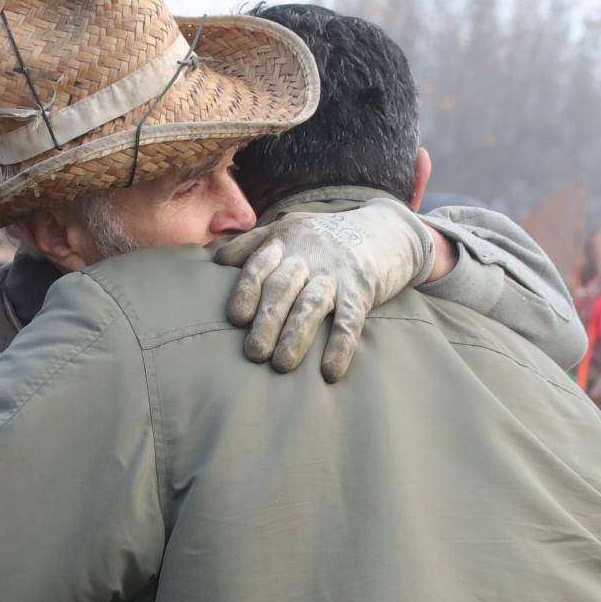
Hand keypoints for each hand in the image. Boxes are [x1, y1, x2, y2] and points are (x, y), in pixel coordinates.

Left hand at [214, 197, 434, 381]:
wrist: (387, 229)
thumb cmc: (322, 237)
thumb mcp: (287, 229)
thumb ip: (249, 244)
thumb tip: (213, 259)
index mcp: (284, 243)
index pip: (259, 266)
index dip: (247, 291)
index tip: (236, 318)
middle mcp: (308, 257)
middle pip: (283, 289)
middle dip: (267, 320)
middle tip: (254, 353)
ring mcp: (336, 274)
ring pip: (312, 305)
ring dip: (296, 335)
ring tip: (281, 365)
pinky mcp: (363, 292)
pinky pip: (351, 321)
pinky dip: (341, 346)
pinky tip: (330, 372)